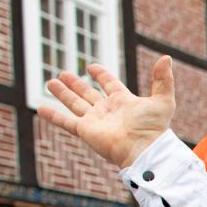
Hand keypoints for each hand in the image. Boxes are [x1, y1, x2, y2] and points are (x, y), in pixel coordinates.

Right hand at [41, 57, 175, 168]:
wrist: (144, 149)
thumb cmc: (155, 128)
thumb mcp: (163, 100)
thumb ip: (163, 79)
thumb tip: (166, 57)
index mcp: (125, 102)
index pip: (110, 84)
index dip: (101, 75)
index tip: (92, 67)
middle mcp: (108, 111)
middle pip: (88, 94)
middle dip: (76, 84)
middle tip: (63, 73)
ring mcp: (96, 121)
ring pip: (75, 104)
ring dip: (63, 93)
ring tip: (50, 82)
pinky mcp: (85, 130)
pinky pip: (65, 121)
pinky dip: (52, 115)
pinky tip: (40, 108)